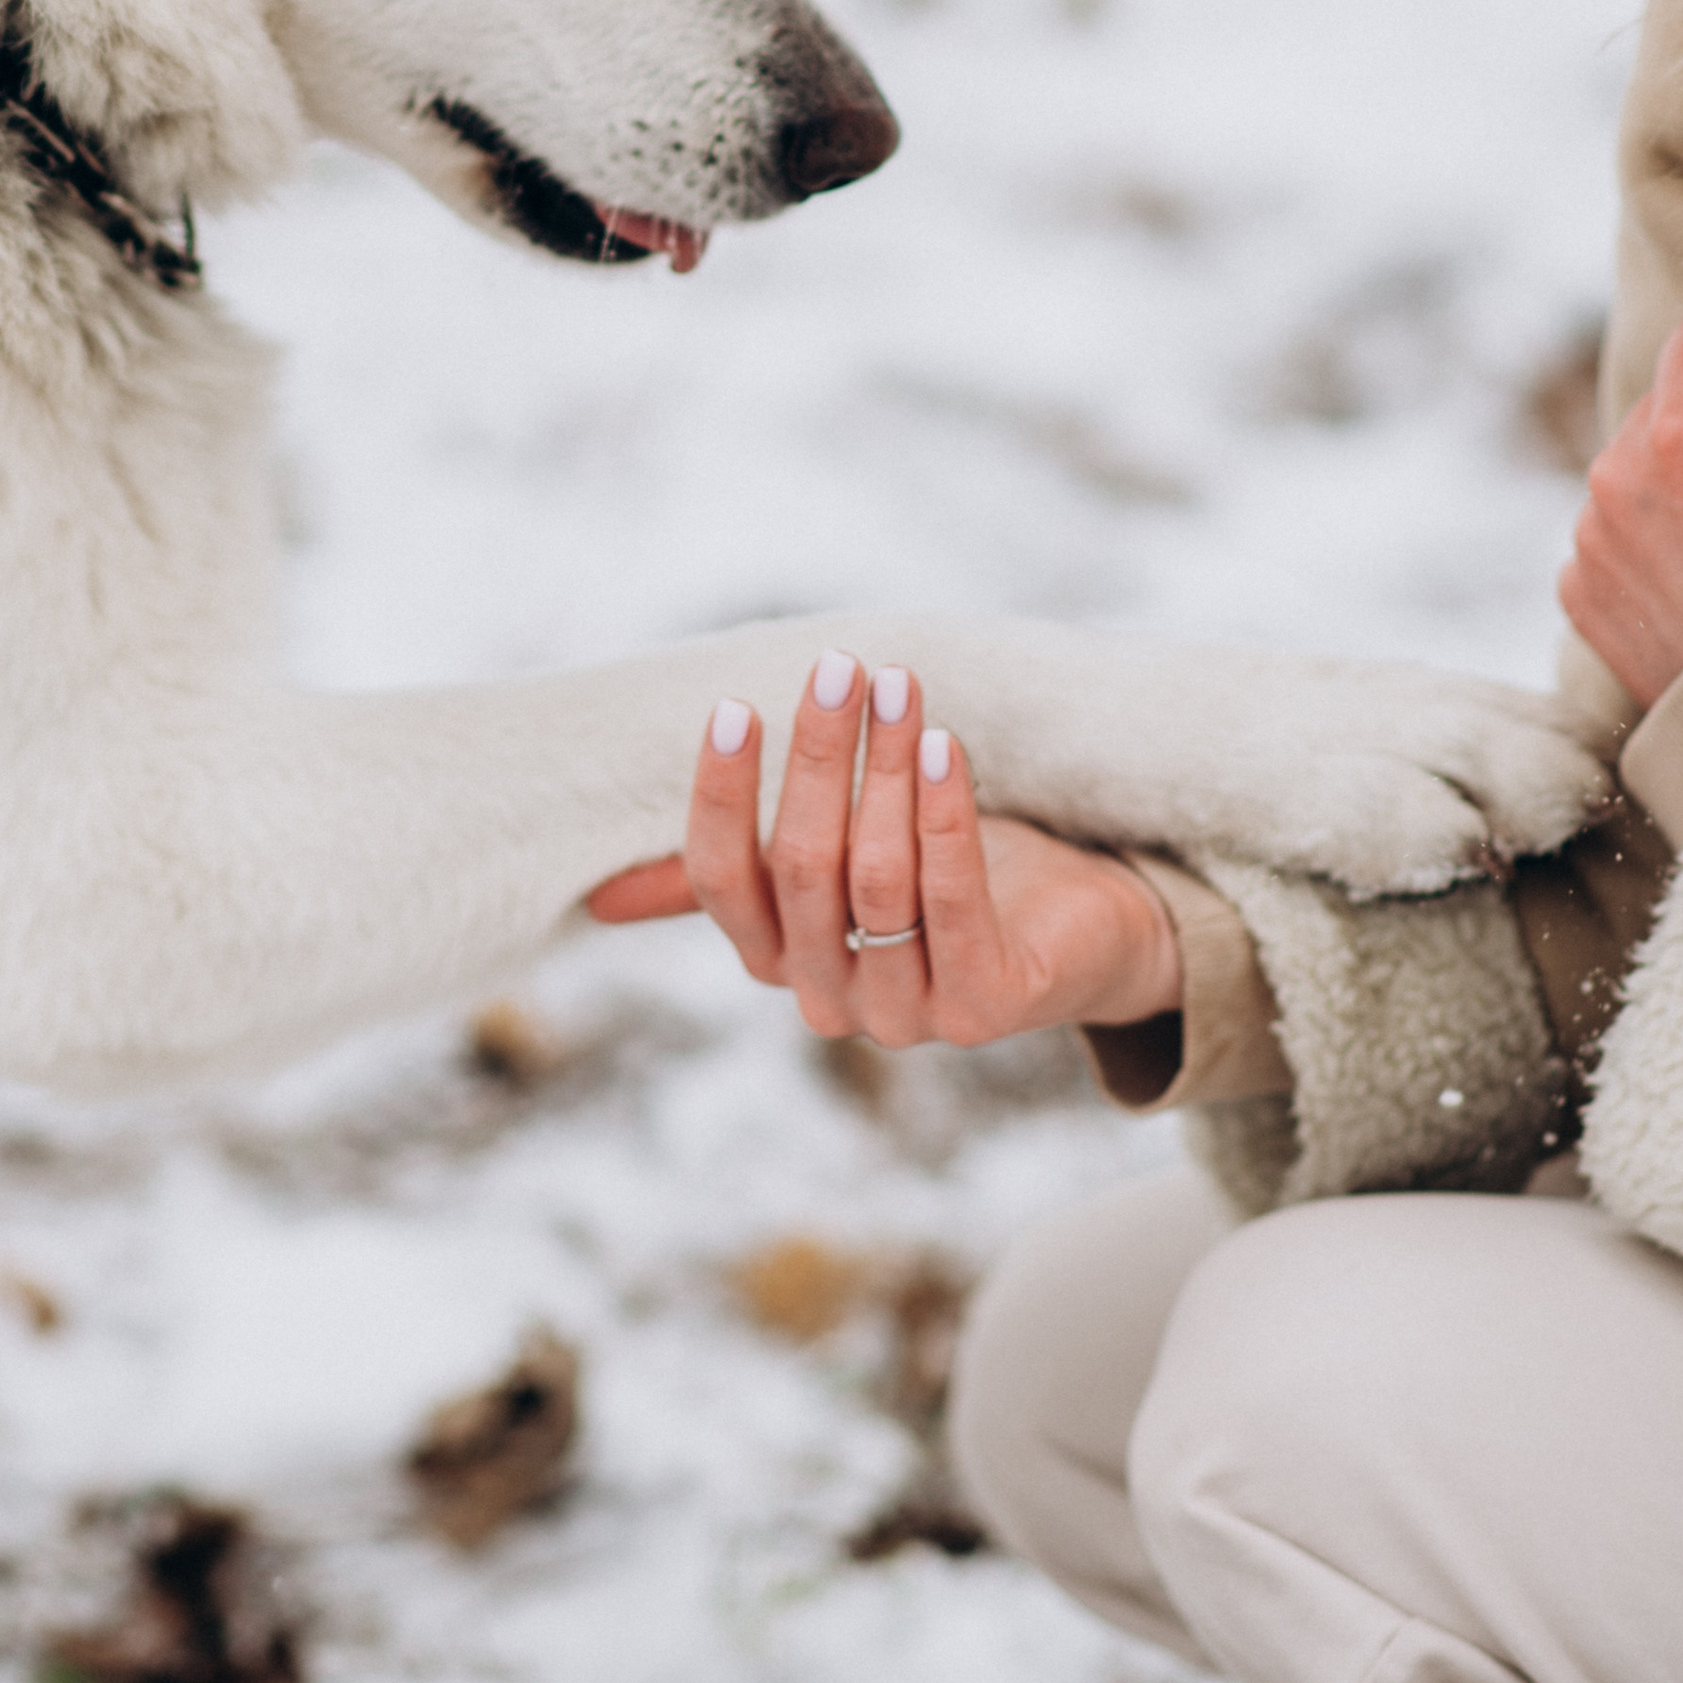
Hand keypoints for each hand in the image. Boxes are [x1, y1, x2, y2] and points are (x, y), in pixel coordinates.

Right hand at [585, 649, 1182, 1048]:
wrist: (1080, 934)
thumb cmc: (944, 881)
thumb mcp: (835, 865)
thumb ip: (740, 874)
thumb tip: (602, 898)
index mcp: (777, 959)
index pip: (721, 880)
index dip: (721, 795)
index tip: (735, 704)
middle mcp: (829, 997)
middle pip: (803, 867)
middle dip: (817, 758)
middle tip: (838, 668)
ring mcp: (906, 1014)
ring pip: (879, 878)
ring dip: (887, 768)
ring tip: (899, 687)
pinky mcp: (984, 1007)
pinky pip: (954, 902)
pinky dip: (946, 818)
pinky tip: (945, 747)